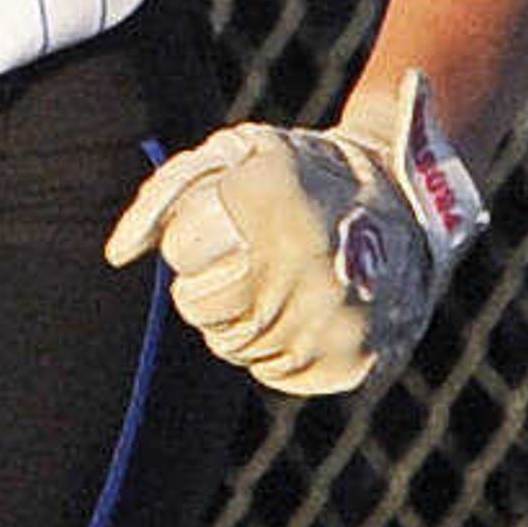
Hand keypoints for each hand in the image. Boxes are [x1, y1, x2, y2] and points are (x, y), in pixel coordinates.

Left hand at [103, 68, 486, 394]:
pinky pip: (274, 371)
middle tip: (242, 259)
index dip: (192, 239)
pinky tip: (301, 309)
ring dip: (238, 315)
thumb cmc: (297, 173)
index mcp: (274, 200)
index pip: (181, 253)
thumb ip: (164, 197)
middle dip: (206, 282)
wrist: (409, 202)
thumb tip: (118, 256)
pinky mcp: (355, 362)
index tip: (224, 224)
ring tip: (275, 279)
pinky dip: (275, 345)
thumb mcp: (233, 155)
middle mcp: (306, 264)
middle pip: (199, 306)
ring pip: (233, 344)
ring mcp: (335, 320)